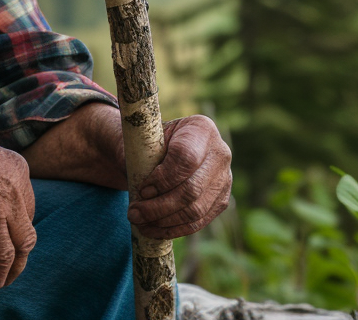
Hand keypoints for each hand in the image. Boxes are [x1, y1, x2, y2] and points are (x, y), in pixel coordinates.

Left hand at [126, 115, 231, 238]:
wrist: (161, 151)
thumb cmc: (148, 143)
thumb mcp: (140, 138)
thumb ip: (135, 151)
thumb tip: (133, 178)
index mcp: (201, 129)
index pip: (185, 158)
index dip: (162, 179)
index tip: (142, 190)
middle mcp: (220, 153)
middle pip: (192, 189)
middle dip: (159, 206)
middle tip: (134, 213)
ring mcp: (224, 179)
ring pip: (196, 210)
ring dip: (164, 221)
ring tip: (139, 221)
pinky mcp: (221, 201)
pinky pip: (199, 222)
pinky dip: (173, 229)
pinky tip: (153, 229)